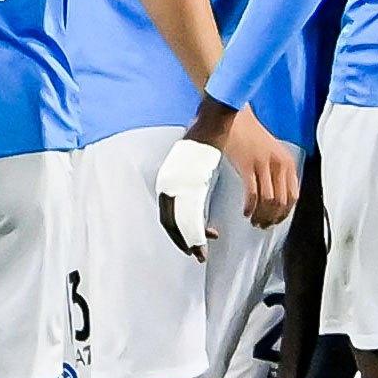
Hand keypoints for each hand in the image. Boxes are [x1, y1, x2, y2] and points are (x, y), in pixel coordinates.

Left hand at [156, 134, 221, 257]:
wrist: (211, 122)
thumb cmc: (204, 140)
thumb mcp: (189, 165)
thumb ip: (186, 183)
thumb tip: (189, 197)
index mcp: (166, 182)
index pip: (167, 217)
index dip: (178, 235)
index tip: (191, 244)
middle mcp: (167, 186)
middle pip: (171, 223)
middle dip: (183, 242)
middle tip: (197, 255)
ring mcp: (178, 185)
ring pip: (181, 223)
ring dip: (192, 240)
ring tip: (202, 252)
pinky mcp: (191, 183)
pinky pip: (192, 215)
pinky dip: (197, 230)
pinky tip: (207, 236)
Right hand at [222, 107, 300, 226]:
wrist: (234, 116)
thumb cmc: (250, 135)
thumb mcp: (271, 153)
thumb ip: (276, 172)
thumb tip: (275, 199)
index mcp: (287, 163)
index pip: (293, 197)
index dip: (284, 213)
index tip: (275, 221)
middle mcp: (279, 164)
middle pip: (281, 202)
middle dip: (272, 218)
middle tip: (262, 225)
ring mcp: (264, 164)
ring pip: (268, 200)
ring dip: (261, 215)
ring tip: (253, 220)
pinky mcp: (247, 165)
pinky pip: (253, 193)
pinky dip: (250, 207)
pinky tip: (246, 212)